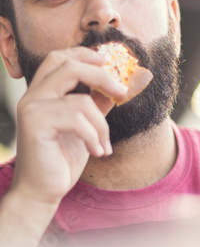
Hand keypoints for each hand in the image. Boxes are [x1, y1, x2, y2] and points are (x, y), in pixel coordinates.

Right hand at [11, 46, 127, 209]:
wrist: (42, 192)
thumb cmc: (61, 160)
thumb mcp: (86, 128)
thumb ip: (96, 105)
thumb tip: (117, 87)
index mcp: (41, 93)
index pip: (58, 58)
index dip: (84, 54)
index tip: (108, 61)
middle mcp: (32, 96)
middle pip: (67, 65)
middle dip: (101, 75)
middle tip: (122, 92)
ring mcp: (31, 109)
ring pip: (80, 100)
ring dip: (101, 125)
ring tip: (104, 146)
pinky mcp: (35, 124)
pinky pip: (77, 119)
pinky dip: (94, 136)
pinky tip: (97, 152)